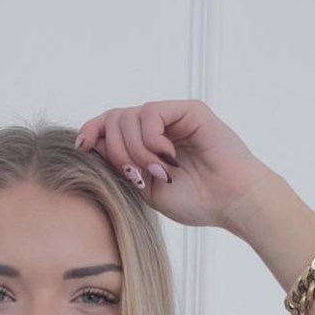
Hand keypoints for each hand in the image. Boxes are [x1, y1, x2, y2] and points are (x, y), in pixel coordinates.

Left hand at [74, 99, 269, 229]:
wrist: (232, 203)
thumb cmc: (196, 201)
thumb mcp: (145, 189)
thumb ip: (120, 167)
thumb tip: (90, 144)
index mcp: (146, 143)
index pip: (108, 125)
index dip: (91, 131)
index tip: (82, 148)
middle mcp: (158, 126)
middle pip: (113, 118)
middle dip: (115, 150)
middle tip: (135, 176)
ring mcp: (173, 117)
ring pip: (129, 116)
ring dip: (135, 149)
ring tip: (157, 172)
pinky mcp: (189, 110)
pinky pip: (151, 113)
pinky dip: (151, 138)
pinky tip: (167, 157)